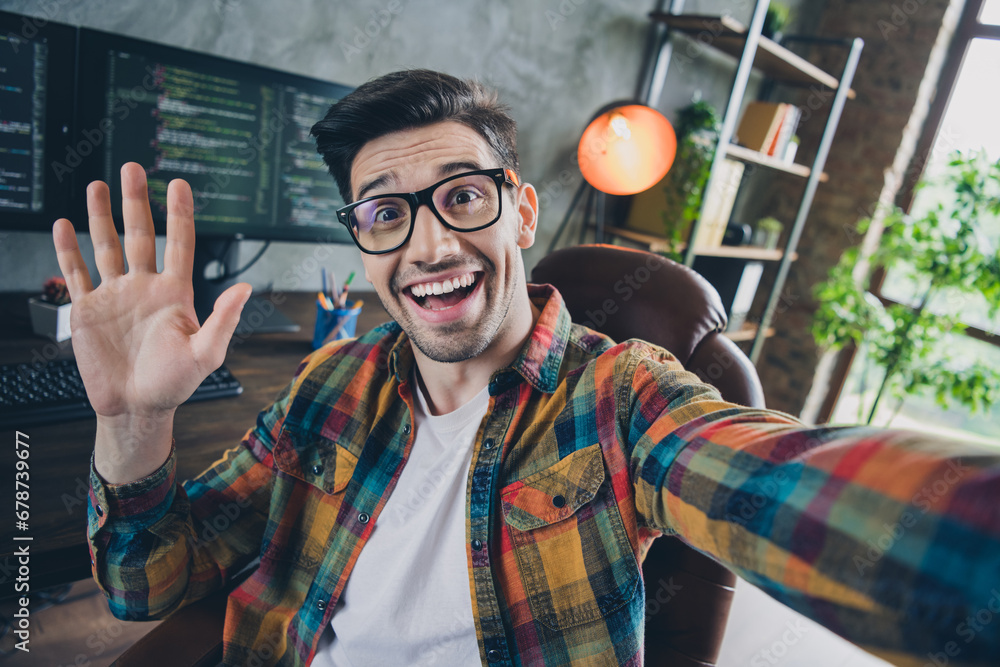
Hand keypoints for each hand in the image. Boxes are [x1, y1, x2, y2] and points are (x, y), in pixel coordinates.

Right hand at [52, 163, 249, 480]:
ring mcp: (116, 296)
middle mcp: (145, 287)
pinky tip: (66, 225)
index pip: (179, 243)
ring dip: (101, 216)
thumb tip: (245, 288)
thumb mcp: (207, 353)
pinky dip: (69, 250)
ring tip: (98, 185)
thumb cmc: (175, 384)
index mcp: (175, 293)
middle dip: (135, 202)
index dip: (179, 214)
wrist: (136, 407)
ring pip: (107, 246)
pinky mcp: (88, 310)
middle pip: (140, 234)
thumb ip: (224, 319)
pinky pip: (77, 273)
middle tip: (133, 169)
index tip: (178, 184)